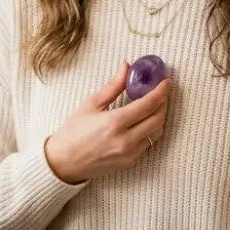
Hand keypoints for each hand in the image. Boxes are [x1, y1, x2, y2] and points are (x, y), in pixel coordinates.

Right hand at [44, 62, 169, 184]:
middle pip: (158, 118)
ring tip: (152, 106)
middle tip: (161, 92)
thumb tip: (126, 67)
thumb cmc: (73, 132)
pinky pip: (148, 143)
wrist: (64, 162)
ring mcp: (130, 153)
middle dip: (163, 103)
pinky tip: (142, 122)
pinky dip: (150, 130)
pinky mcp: (130, 162)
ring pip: (156, 132)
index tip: (166, 82)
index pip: (148, 104)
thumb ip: (113, 86)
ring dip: (158, 117)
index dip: (161, 91)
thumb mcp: (91, 104)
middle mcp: (126, 140)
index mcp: (114, 122)